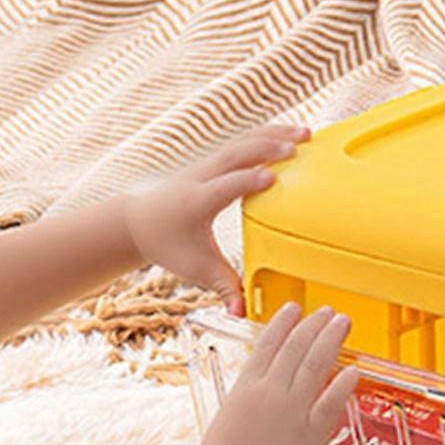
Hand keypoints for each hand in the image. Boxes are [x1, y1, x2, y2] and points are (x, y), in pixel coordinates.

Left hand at [123, 123, 310, 315]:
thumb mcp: (196, 268)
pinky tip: (290, 134)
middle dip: (267, 148)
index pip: (225, 186)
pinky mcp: (215, 160)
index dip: (248, 181)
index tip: (273, 178)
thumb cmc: (168, 243)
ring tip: (305, 133)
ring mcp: (208, 164)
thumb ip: (222, 286)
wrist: (139, 219)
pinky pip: (243, 142)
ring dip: (274, 135)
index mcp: (197, 201)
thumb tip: (241, 311)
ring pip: (242, 142)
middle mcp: (202, 177)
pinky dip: (267, 135)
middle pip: (237, 154)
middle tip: (298, 147)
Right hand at [194, 302, 358, 444]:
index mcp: (245, 386)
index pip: (268, 343)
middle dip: (315, 325)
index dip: (284, 322)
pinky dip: (344, 384)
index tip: (295, 308)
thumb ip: (250, 401)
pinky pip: (331, 403)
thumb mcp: (229, 418)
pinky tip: (354, 369)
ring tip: (342, 323)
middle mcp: (269, 392)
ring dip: (331, 339)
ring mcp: (291, 411)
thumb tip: (264, 391)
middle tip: (329, 313)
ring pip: (315, 365)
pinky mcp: (310, 435)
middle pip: (296, 347)